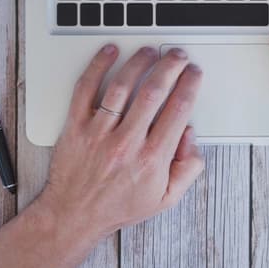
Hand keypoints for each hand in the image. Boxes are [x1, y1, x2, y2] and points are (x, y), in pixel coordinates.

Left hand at [31, 46, 204, 257]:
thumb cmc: (118, 206)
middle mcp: (127, 143)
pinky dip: (97, 67)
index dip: (190, 85)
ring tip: (149, 51)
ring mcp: (100, 133)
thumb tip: (191, 136)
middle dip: (170, 67)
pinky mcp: (76, 127)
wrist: (74, 216)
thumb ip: (187, 169)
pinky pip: (86, 89)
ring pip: (122, 86)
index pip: (178, 110)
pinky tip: (109, 53)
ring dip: (139, 62)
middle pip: (154, 92)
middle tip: (177, 55)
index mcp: (152, 159)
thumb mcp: (165, 199)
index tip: (194, 73)